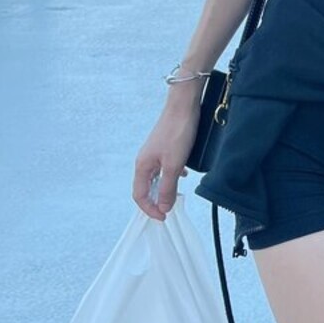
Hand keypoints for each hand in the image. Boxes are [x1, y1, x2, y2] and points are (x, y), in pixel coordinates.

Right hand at [132, 90, 199, 220]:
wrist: (183, 105)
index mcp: (142, 166)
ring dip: (165, 188)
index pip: (139, 196)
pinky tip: (183, 174)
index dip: (150, 209)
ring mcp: (154, 153)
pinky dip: (172, 174)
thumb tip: (163, 207)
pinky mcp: (164, 146)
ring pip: (157, 177)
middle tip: (170, 209)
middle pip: (146, 187)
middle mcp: (145, 160)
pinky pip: (165, 166)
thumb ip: (168, 187)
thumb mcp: (174, 165)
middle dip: (157, 200)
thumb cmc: (177, 132)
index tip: (163, 217)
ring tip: (177, 194)